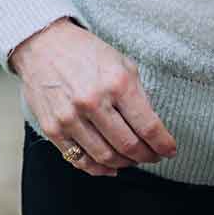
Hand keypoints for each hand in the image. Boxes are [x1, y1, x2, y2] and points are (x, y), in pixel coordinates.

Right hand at [9, 18, 177, 175]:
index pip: (148, 126)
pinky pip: (78, 159)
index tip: (169, 150)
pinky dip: (98, 169)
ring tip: (133, 160)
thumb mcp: (123, 64)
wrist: (44, 45)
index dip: (163, 144)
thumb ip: (139, 95)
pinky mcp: (52, 129)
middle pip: (128, 146)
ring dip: (125, 164)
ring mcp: (70, 118)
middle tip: (153, 156)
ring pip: (105, 157)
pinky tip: (110, 167)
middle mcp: (94, 102)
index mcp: (118, 83)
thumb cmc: (87, 53)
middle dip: (147, 156)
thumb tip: (152, 127)